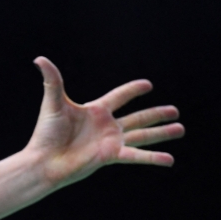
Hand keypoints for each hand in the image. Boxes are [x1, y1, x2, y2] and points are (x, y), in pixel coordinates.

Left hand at [26, 56, 184, 187]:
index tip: (148, 85)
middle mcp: (106, 126)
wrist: (43, 161)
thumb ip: (52, 80)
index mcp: (95, 111)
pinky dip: (152, 158)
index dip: (133, 90)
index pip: (119, 97)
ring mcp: (110, 142)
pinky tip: (169, 160)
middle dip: (156, 114)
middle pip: (138, 118)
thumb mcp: (53, 103)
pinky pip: (136, 155)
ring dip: (161, 133)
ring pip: (142, 135)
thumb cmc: (45, 134)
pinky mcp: (110, 156)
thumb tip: (40, 58)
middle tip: (175, 111)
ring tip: (180, 129)